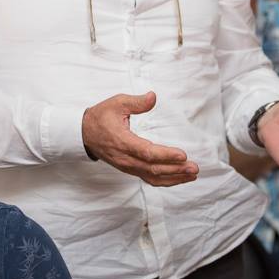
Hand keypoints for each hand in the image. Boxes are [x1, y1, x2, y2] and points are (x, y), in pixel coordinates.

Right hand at [82, 91, 198, 186]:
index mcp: (123, 141)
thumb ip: (136, 102)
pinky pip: (149, 178)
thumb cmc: (101, 117)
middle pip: (153, 168)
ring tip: (192, 175)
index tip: (183, 155)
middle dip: (175, 169)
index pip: (147, 152)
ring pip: (153, 177)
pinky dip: (166, 180)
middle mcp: (126, 158)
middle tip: (194, 167)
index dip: (165, 155)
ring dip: (174, 178)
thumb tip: (153, 97)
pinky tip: (179, 178)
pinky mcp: (130, 169)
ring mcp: (128, 166)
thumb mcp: (117, 103)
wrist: (84, 134)